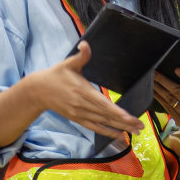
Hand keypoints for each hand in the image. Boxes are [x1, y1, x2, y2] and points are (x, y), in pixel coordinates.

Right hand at [28, 43, 144, 140]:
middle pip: (106, 115)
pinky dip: (108, 133)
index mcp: (82, 90)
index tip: (128, 116)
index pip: (102, 103)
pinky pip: (95, 128)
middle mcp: (82, 105)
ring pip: (103, 123)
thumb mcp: (68, 63)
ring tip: (136, 130)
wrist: (38, 91)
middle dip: (124, 121)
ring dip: (120, 128)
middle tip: (141, 125)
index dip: (115, 111)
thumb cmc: (56, 75)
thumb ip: (81, 56)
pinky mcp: (77, 119)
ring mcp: (79, 114)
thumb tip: (86, 44)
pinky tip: (120, 136)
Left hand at [154, 70, 179, 136]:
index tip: (177, 70)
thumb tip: (178, 72)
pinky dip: (159, 98)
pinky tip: (155, 91)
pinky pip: (167, 107)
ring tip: (151, 80)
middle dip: (164, 81)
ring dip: (159, 89)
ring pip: (170, 99)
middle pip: (179, 92)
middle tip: (155, 72)